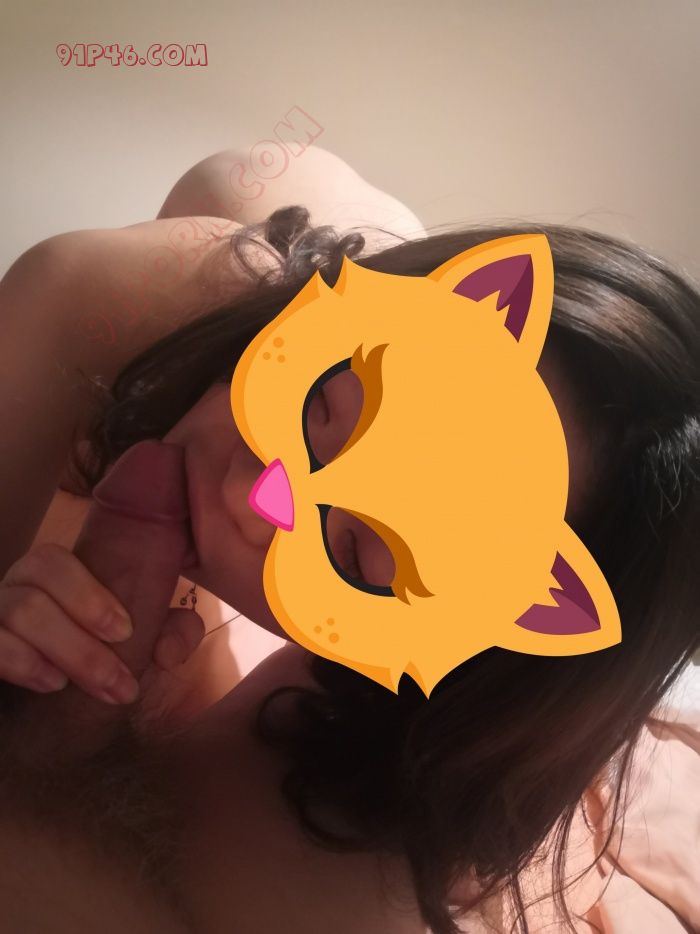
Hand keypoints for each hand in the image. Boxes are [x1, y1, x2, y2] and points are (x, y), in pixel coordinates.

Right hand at [0, 542, 204, 704]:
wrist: (44, 721)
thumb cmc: (95, 666)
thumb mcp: (138, 648)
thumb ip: (169, 635)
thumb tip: (172, 649)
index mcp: (48, 579)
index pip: (52, 561)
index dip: (89, 594)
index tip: (126, 633)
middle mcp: (12, 591)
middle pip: (35, 589)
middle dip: (82, 640)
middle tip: (118, 682)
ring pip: (13, 613)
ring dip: (59, 653)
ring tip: (79, 686)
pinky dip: (20, 661)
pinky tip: (49, 683)